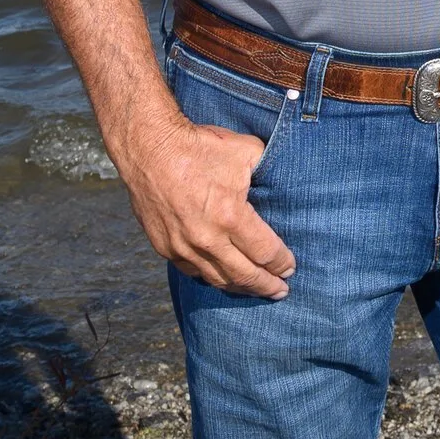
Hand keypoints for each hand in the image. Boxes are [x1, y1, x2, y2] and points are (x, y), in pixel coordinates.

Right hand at [120, 117, 296, 297]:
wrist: (149, 148)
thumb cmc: (198, 147)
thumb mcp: (246, 151)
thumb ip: (268, 170)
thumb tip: (282, 179)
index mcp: (230, 217)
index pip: (265, 252)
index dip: (281, 263)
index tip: (290, 267)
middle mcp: (207, 239)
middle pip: (245, 275)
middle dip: (267, 285)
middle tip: (281, 291)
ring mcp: (182, 246)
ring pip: (217, 279)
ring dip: (240, 287)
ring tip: (256, 290)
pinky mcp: (164, 246)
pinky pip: (192, 271)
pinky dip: (211, 277)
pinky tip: (222, 278)